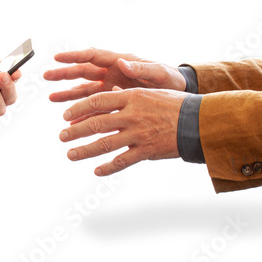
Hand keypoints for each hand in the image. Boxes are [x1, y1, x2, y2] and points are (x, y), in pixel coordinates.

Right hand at [43, 48, 186, 101]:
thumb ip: (142, 68)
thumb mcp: (160, 74)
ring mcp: (110, 87)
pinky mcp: (113, 101)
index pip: (93, 56)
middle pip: (83, 72)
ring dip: (68, 94)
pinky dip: (83, 112)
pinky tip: (72, 119)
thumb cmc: (171, 80)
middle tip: (46, 76)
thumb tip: (122, 63)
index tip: (57, 58)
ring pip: (84, 89)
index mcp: (120, 61)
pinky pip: (94, 107)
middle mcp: (111, 72)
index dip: (74, 56)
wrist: (178, 95)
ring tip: (51, 98)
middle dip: (64, 74)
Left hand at [59, 87, 187, 175]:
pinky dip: (108, 167)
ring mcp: (138, 134)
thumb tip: (110, 90)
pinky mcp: (146, 151)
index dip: (78, 108)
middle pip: (96, 123)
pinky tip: (96, 171)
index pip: (97, 101)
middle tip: (62, 136)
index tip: (65, 114)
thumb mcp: (151, 90)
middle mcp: (131, 115)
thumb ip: (128, 92)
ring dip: (84, 150)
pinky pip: (122, 161)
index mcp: (131, 97)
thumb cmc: (175, 104)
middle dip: (75, 130)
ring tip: (70, 154)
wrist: (200, 121)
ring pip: (104, 144)